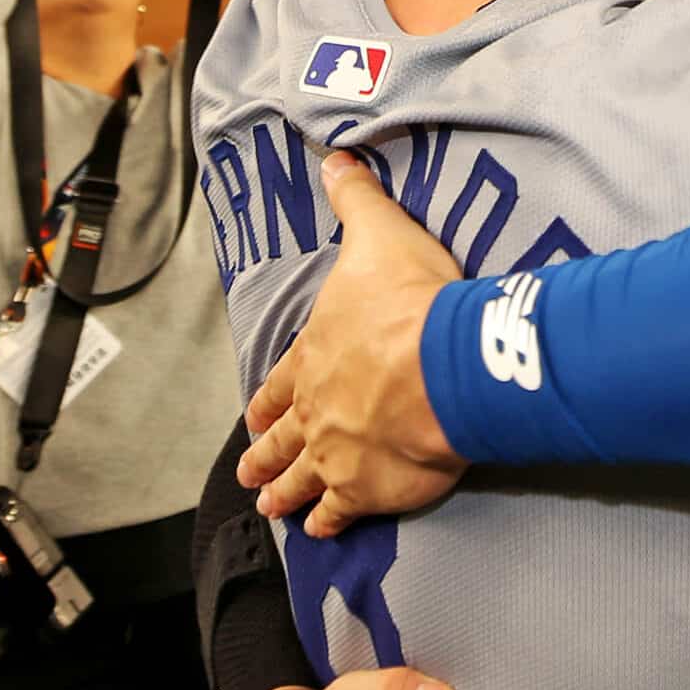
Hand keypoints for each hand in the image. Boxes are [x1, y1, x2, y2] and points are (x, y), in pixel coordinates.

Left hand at [242, 150, 471, 536]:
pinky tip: (321, 529)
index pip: (280, 382)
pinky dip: (328, 521)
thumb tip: (336, 160)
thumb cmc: (409, 301)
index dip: (267, 400)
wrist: (439, 366)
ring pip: (298, 479)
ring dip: (282, 492)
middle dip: (264, 455)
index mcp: (315, 355)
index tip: (254, 416)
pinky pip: (341, 512)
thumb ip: (356, 200)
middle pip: (281, 437)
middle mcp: (315, 409)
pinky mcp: (368, 489)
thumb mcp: (378, 234)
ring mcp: (336, 453)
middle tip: (250, 472)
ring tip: (269, 505)